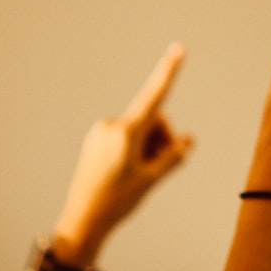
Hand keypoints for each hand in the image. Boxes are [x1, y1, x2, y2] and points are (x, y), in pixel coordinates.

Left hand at [53, 43, 193, 262]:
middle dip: (162, 139)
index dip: (169, 71)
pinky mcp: (96, 140)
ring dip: (149, 146)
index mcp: (126, 133)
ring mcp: (101, 132)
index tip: (179, 48)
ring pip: (140, 129)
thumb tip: (189, 139)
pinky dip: (135, 149)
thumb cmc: (117, 202)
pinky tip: (129, 172)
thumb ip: (173, 156)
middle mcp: (111, 126)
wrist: (82, 221)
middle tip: (158, 169)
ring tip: (142, 174)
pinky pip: (125, 135)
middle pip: (153, 120)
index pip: (155, 96)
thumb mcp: (151, 179)